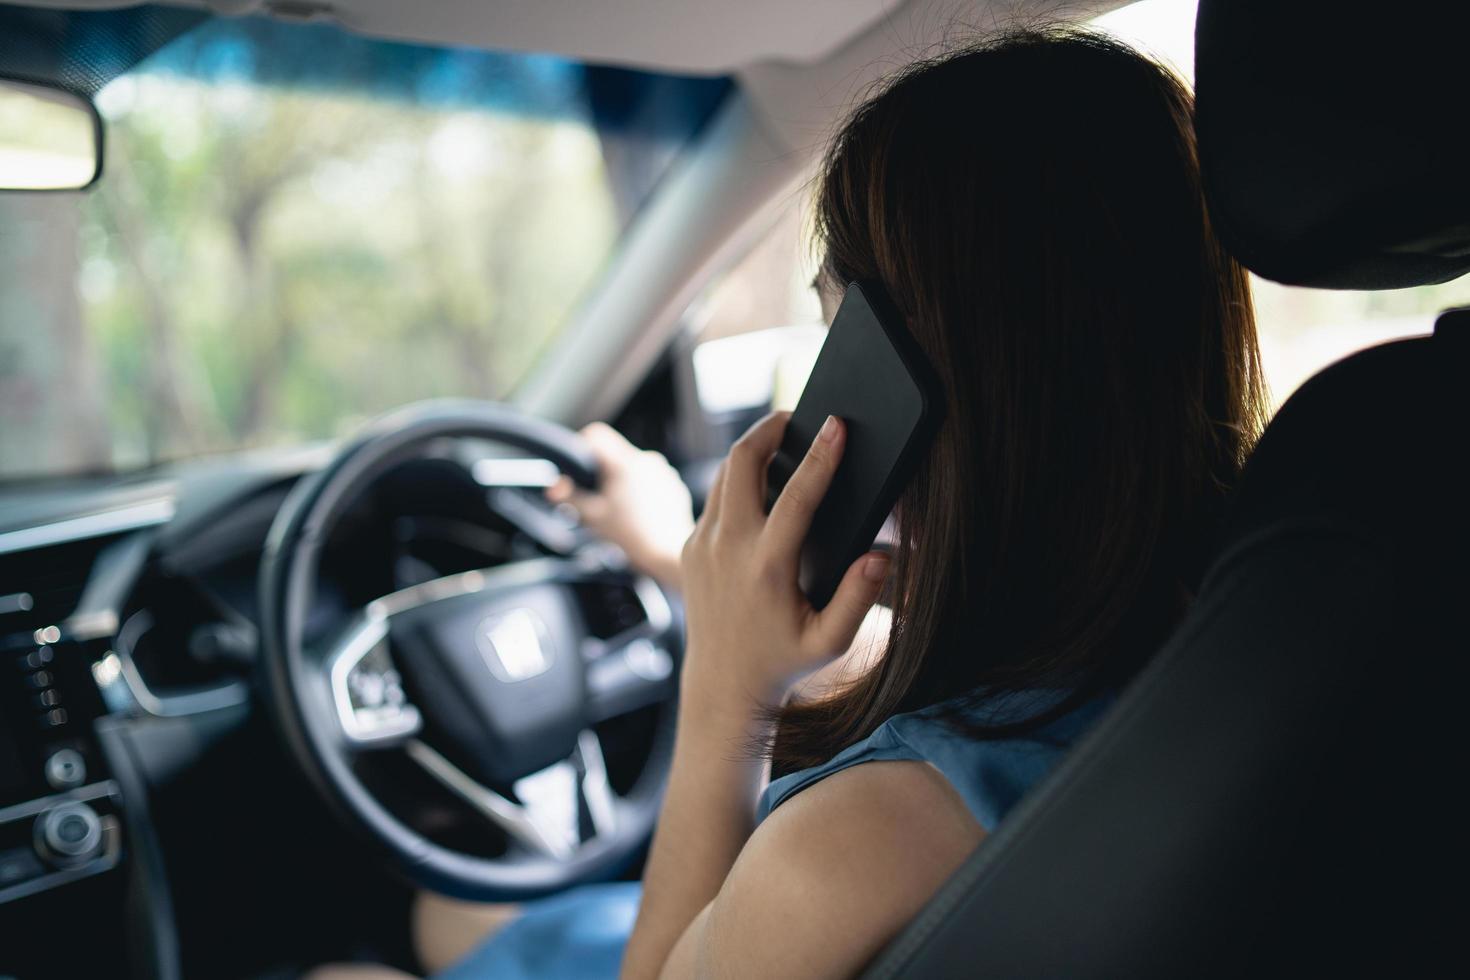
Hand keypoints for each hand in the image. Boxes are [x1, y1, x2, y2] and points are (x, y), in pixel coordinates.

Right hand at [546, 422, 692, 588]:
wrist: (667, 552)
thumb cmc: (630, 535)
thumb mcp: (593, 516)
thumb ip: (570, 497)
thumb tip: (553, 487)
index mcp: (625, 463)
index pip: (598, 435)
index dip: (583, 445)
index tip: (580, 467)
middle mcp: (647, 459)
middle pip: (615, 453)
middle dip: (603, 471)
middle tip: (598, 497)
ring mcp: (664, 471)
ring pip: (634, 466)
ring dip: (623, 481)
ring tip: (621, 509)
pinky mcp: (674, 483)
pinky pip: (652, 478)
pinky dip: (642, 490)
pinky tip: (640, 512)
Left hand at [679, 412, 890, 713]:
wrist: (722, 686)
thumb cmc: (783, 662)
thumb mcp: (830, 641)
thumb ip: (858, 598)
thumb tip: (880, 555)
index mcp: (766, 567)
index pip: (797, 495)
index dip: (821, 456)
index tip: (836, 424)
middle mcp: (727, 548)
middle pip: (742, 461)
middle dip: (770, 429)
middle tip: (798, 417)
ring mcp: (702, 544)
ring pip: (725, 474)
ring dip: (752, 450)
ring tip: (783, 441)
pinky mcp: (689, 546)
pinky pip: (715, 498)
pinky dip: (738, 481)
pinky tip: (763, 485)